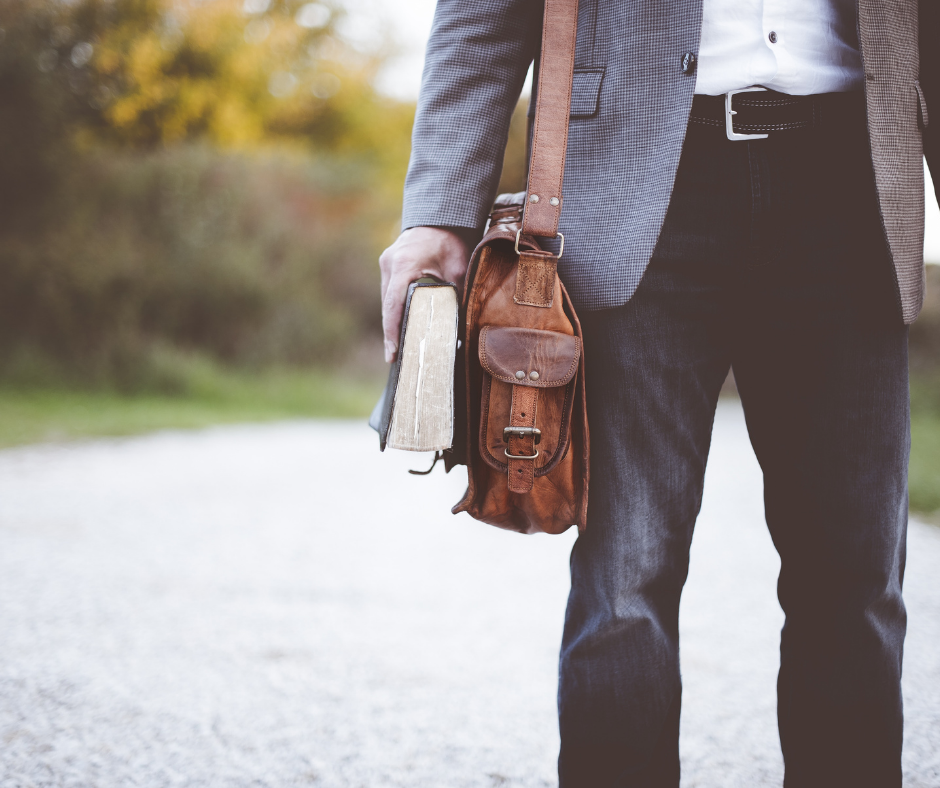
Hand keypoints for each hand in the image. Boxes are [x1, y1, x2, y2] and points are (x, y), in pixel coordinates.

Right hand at [379, 226, 470, 362]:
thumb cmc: (450, 240)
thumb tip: (461, 323)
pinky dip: (395, 309)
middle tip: (396, 358)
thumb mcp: (458, 267)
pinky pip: (389, 292)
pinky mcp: (389, 265)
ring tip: (398, 348)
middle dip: (391, 332)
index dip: (391, 331)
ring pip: (387, 300)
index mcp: (404, 264)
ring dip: (392, 321)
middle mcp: (390, 264)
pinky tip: (401, 326)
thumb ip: (456, 293)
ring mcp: (387, 264)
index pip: (393, 304)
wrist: (441, 217)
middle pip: (388, 306)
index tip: (392, 353)